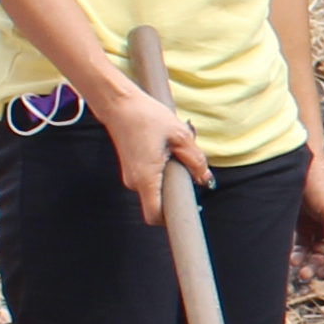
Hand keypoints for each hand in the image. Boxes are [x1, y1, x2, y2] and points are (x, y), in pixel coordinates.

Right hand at [89, 80, 204, 219]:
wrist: (119, 103)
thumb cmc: (146, 116)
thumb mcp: (180, 135)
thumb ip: (195, 160)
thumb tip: (205, 178)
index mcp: (146, 178)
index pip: (155, 216)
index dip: (171, 220)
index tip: (188, 212)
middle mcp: (134, 182)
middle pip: (159, 202)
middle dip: (177, 191)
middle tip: (188, 171)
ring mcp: (131, 176)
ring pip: (156, 188)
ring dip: (170, 178)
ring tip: (176, 152)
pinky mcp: (131, 168)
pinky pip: (150, 179)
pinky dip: (162, 171)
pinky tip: (167, 150)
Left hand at [298, 150, 323, 277]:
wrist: (296, 162)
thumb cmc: (320, 182)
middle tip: (312, 274)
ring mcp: (319, 226)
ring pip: (317, 253)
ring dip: (310, 264)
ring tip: (301, 273)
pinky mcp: (303, 225)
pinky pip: (303, 246)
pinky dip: (299, 255)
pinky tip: (293, 260)